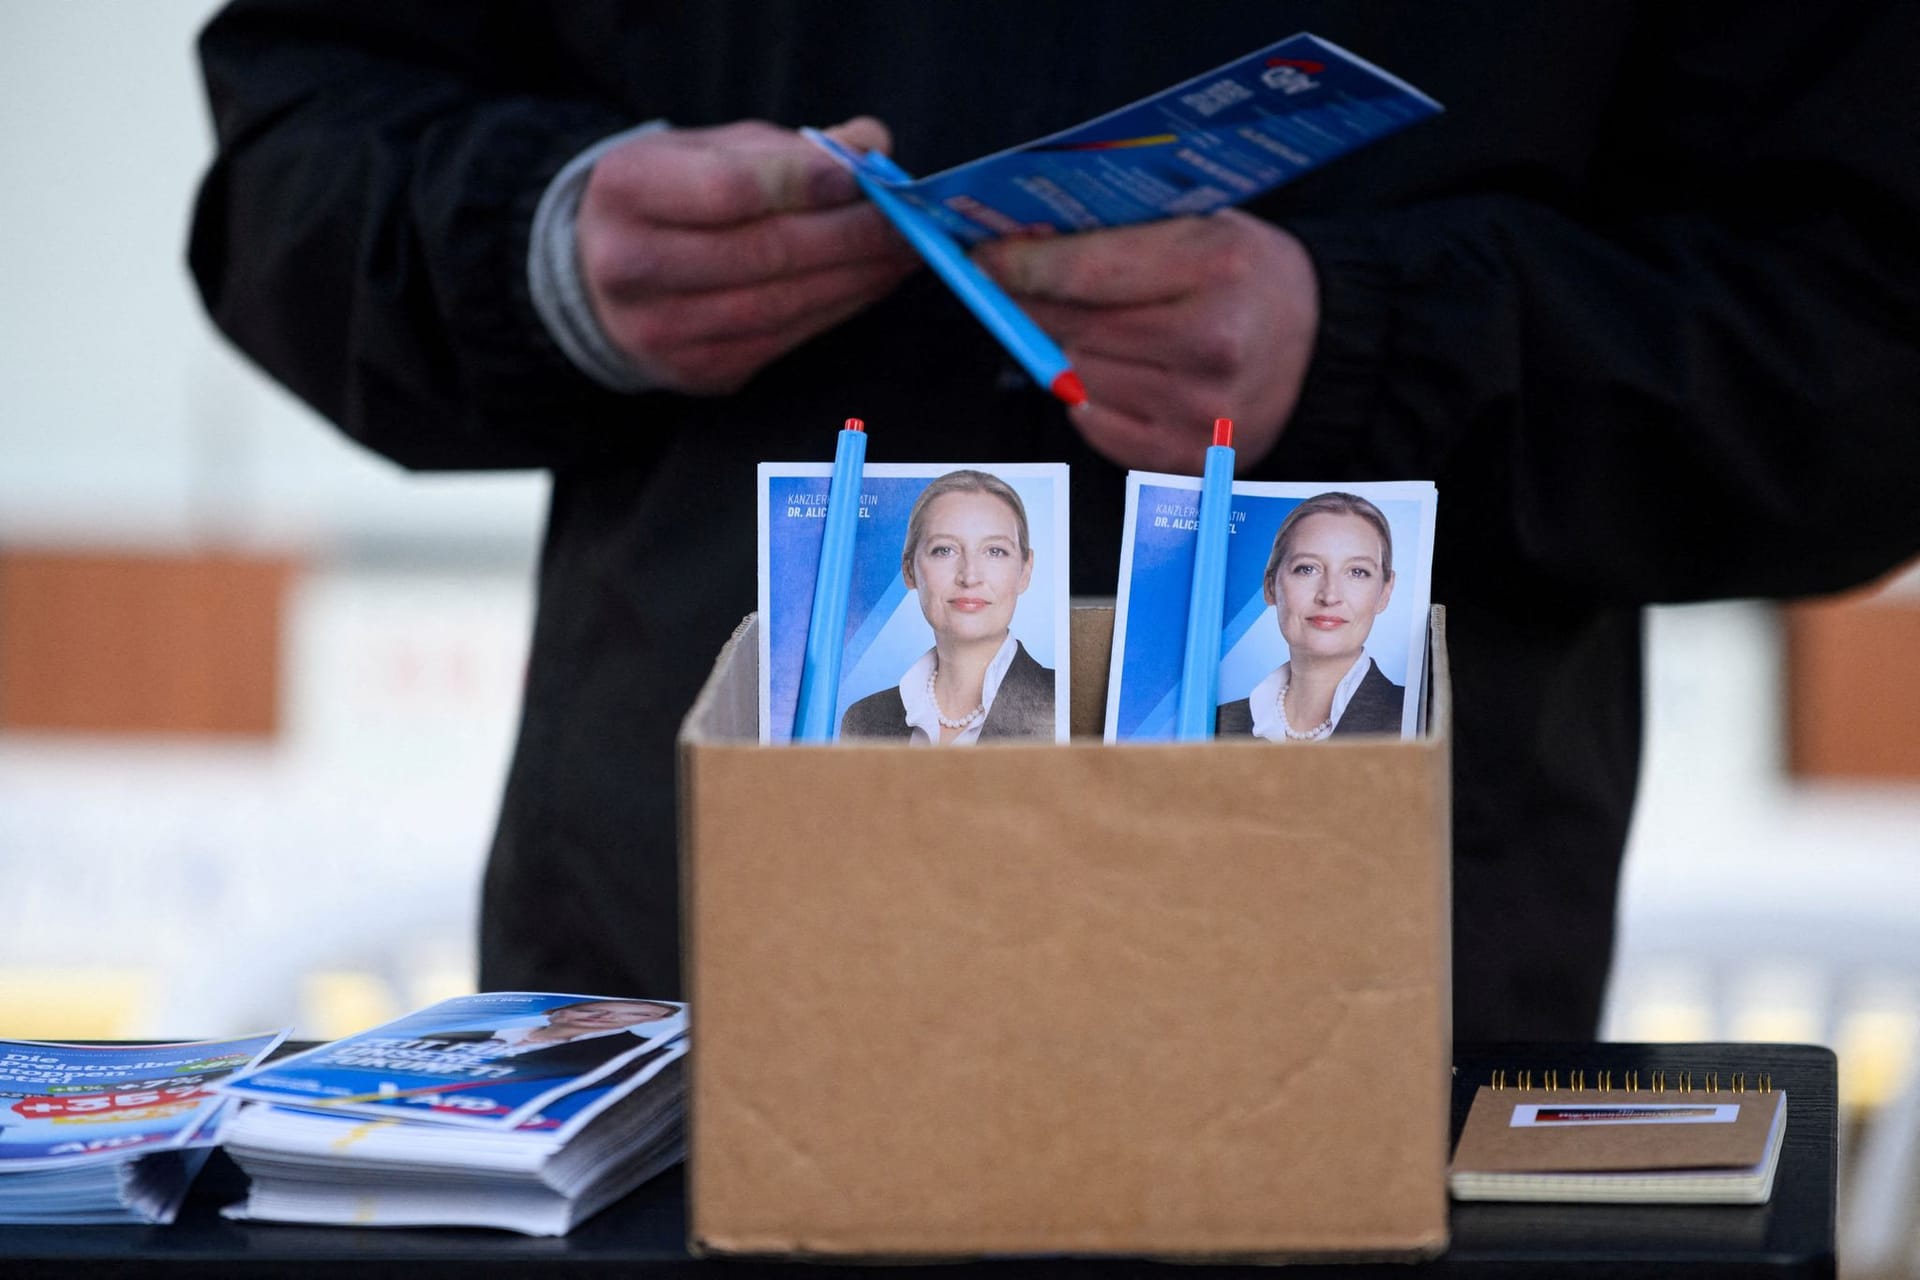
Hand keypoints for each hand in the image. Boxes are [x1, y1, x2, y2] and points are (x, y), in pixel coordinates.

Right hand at [577, 118, 917, 394]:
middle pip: (764, 252)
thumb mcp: (713, 150)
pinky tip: (870, 283)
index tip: (860, 177)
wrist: (605, 278)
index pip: (729, 190)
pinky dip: (838, 309)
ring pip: (782, 305)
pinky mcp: (699, 371)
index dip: (804, 184)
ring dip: (857, 279)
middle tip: (907, 221)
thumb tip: (869, 144)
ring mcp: (662, 329)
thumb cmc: (672, 201)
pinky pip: (785, 340)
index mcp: (627, 190)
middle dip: (851, 237)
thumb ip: (791, 148)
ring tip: (903, 252)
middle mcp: (632, 265)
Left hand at [975, 212, 1317, 471]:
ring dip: (1071, 354)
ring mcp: (1200, 408)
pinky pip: (1097, 425)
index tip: (987, 260)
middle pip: (1076, 327)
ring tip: (1103, 332)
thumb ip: (1121, 238)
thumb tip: (1023, 252)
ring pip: (1081, 377)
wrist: (1323, 345)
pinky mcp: (1189, 453)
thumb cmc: (1253, 278)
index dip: (1024, 267)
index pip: (1086, 271)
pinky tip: (1116, 375)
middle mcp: (1211, 343)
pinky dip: (1090, 399)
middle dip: (1037, 307)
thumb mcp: (1202, 228)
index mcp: (1217, 267)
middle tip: (1019, 290)